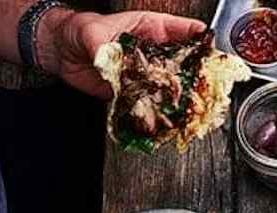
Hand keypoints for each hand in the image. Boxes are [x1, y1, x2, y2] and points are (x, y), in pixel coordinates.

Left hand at [43, 10, 207, 98]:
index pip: (185, 32)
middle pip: (185, 64)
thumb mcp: (92, 32)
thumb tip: (110, 60)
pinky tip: (169, 120)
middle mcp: (154, 53)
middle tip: (210, 87)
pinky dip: (161, 114)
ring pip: (172, 87)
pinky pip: (153, 104)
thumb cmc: (79, 30)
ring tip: (194, 109)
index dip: (203, 42)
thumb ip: (104, 47)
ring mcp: (147, 74)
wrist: (62, 52)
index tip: (215, 53)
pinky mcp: (137, 93)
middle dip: (199, 76)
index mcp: (151, 29)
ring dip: (183, 99)